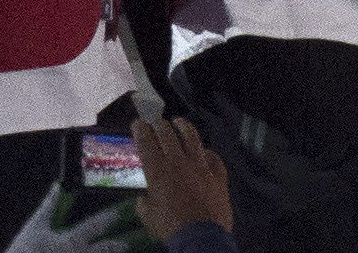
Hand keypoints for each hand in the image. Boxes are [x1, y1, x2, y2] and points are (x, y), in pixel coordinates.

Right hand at [133, 115, 234, 242]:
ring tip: (179, 122)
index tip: (138, 124)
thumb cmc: (169, 227)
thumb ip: (144, 201)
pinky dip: (207, 152)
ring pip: (193, 139)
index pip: (148, 144)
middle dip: (160, 125)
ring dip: (184, 127)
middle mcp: (181, 163)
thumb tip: (146, 195)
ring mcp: (202, 166)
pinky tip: (204, 151)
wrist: (202, 235)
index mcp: (160, 172)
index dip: (141, 131)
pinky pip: (213, 157)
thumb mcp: (147, 215)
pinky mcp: (219, 174)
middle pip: (169, 136)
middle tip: (156, 122)